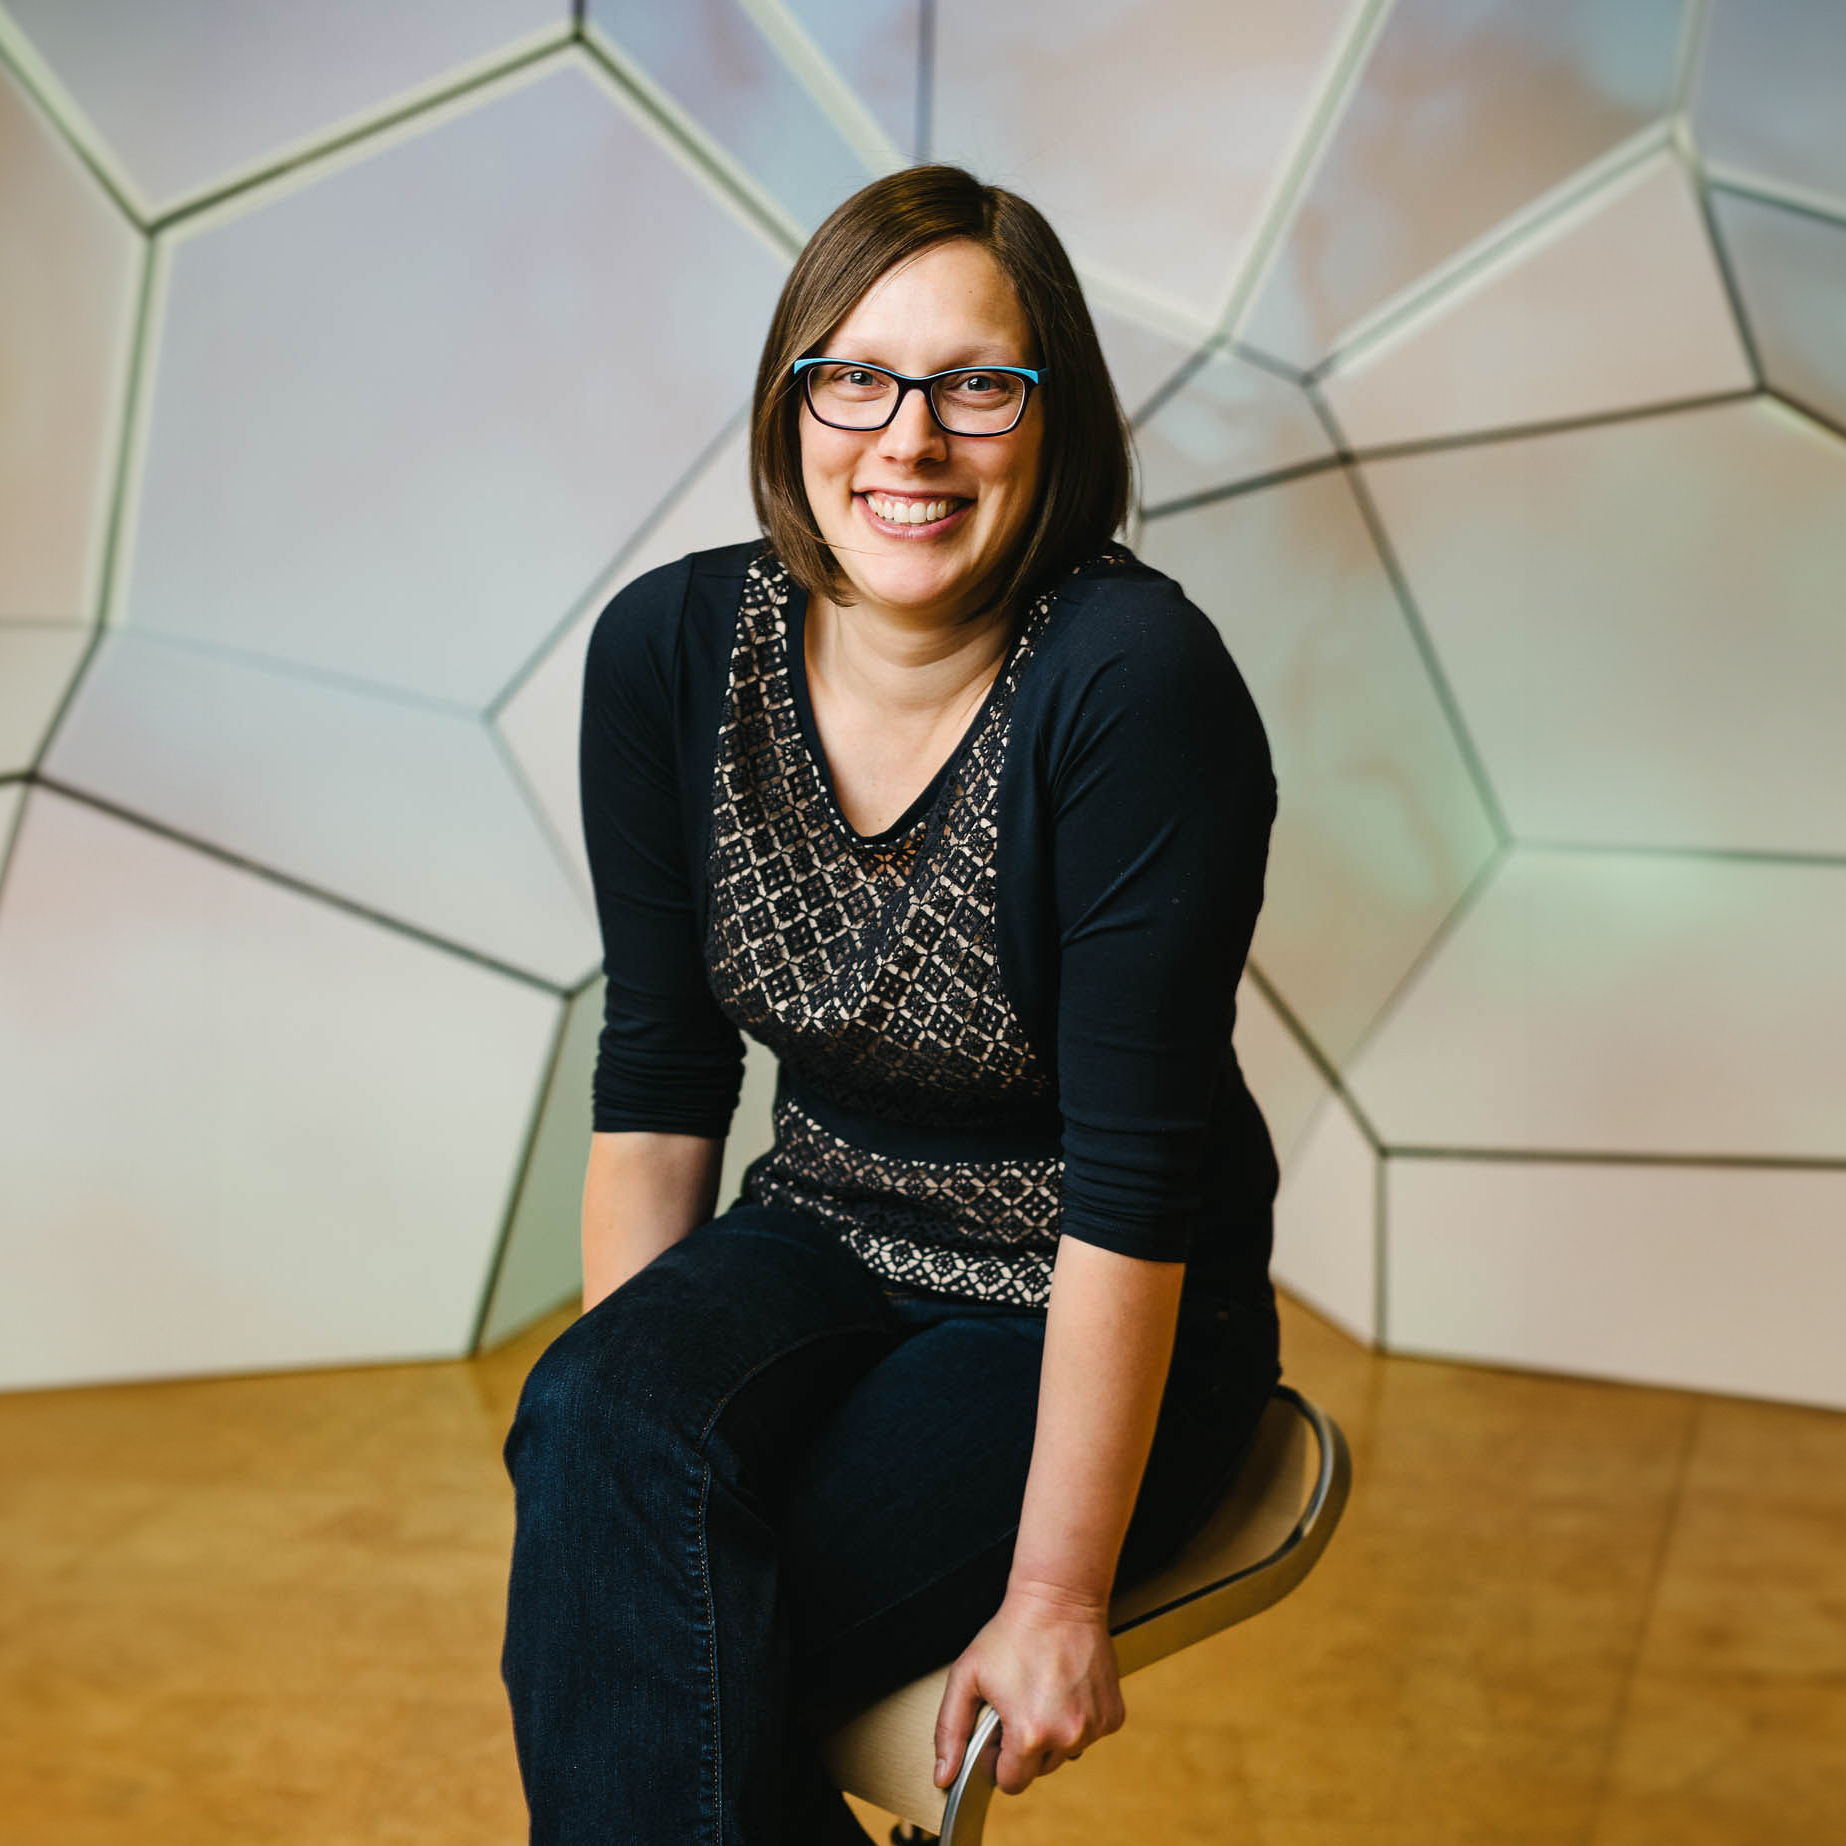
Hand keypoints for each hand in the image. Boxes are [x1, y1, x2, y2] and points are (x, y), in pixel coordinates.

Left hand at [933, 1581, 1124, 1797]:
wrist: (1059, 1598)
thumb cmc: (1012, 1633)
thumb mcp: (966, 1676)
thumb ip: (950, 1731)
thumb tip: (943, 1778)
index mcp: (1030, 1735)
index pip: (1011, 1783)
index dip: (998, 1758)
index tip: (998, 1729)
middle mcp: (1068, 1737)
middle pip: (1039, 1770)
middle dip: (1026, 1745)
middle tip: (1020, 1702)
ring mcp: (1095, 1727)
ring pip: (1066, 1752)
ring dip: (1054, 1733)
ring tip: (1043, 1691)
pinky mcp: (1114, 1716)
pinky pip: (1090, 1734)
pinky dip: (1078, 1719)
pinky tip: (1066, 1688)